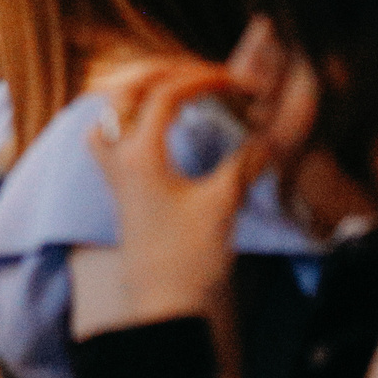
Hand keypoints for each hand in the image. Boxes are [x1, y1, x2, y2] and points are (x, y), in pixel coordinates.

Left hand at [84, 59, 265, 328]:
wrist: (164, 306)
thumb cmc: (190, 258)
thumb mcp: (222, 206)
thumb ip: (244, 164)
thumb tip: (271, 135)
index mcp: (138, 154)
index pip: (164, 94)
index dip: (202, 79)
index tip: (235, 81)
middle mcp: (116, 155)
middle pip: (125, 89)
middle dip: (163, 72)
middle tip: (201, 73)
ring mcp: (111, 170)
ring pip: (106, 108)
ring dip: (138, 88)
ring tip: (176, 84)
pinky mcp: (116, 185)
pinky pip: (106, 133)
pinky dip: (126, 113)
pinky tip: (152, 119)